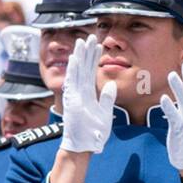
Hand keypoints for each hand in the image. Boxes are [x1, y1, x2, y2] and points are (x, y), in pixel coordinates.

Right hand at [58, 36, 116, 153]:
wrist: (83, 146)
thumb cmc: (94, 133)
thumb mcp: (105, 114)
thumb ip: (107, 98)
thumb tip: (110, 84)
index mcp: (87, 93)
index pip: (91, 71)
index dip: (94, 57)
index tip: (98, 43)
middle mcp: (79, 92)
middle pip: (83, 67)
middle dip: (86, 52)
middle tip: (90, 36)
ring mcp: (74, 95)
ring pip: (77, 71)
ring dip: (79, 56)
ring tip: (82, 42)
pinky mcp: (72, 101)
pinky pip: (73, 82)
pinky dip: (74, 70)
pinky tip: (76, 58)